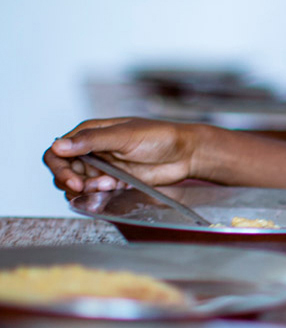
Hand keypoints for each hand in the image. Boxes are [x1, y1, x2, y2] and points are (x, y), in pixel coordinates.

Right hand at [45, 118, 201, 196]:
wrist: (186, 154)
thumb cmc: (160, 137)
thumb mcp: (125, 136)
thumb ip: (92, 140)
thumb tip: (59, 145)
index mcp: (90, 133)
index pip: (57, 152)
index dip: (59, 168)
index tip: (73, 180)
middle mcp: (92, 150)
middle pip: (64, 172)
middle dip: (72, 182)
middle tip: (89, 187)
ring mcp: (102, 167)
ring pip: (77, 186)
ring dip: (88, 189)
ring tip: (109, 184)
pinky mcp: (113, 182)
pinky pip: (95, 193)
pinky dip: (99, 194)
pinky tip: (115, 187)